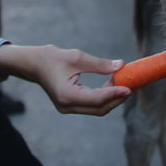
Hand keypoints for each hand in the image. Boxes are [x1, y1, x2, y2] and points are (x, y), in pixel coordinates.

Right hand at [0, 44, 128, 115]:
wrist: (34, 65)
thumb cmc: (52, 58)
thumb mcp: (77, 57)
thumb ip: (99, 64)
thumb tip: (121, 65)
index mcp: (66, 95)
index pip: (97, 99)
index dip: (115, 94)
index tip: (129, 87)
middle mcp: (67, 106)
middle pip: (99, 108)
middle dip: (117, 98)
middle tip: (131, 85)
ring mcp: (68, 108)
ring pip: (97, 109)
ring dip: (112, 98)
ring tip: (124, 83)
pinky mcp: (70, 106)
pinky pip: (91, 105)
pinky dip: (103, 97)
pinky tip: (112, 85)